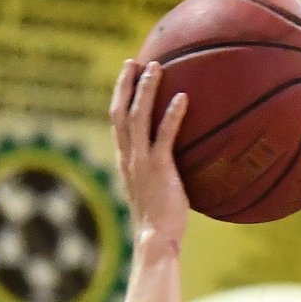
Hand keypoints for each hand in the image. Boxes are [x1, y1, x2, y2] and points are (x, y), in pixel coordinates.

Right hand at [110, 59, 189, 242]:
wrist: (155, 239)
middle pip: (119, 113)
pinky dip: (172, 115)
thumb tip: (180, 165)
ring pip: (137, 117)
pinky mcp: (158, 168)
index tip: (127, 79)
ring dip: (145, 90)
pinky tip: (183, 98)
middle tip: (133, 62)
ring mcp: (141, 162)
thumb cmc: (160, 223)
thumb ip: (161, 174)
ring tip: (156, 67)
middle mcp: (127, 158)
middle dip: (124, 85)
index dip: (119, 99)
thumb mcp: (156, 193)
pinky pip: (164, 135)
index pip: (117, 124)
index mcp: (124, 162)